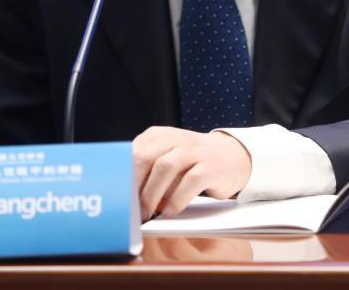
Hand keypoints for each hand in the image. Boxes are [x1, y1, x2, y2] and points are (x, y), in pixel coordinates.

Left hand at [132, 127, 251, 218]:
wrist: (231, 156)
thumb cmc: (191, 162)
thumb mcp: (166, 156)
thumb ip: (147, 169)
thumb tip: (125, 196)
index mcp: (159, 135)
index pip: (133, 152)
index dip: (123, 176)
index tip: (117, 196)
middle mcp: (175, 138)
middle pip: (145, 157)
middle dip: (134, 185)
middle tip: (130, 208)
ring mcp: (194, 151)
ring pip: (165, 167)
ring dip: (152, 193)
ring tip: (147, 212)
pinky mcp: (211, 166)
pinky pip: (190, 182)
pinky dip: (176, 199)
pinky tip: (169, 211)